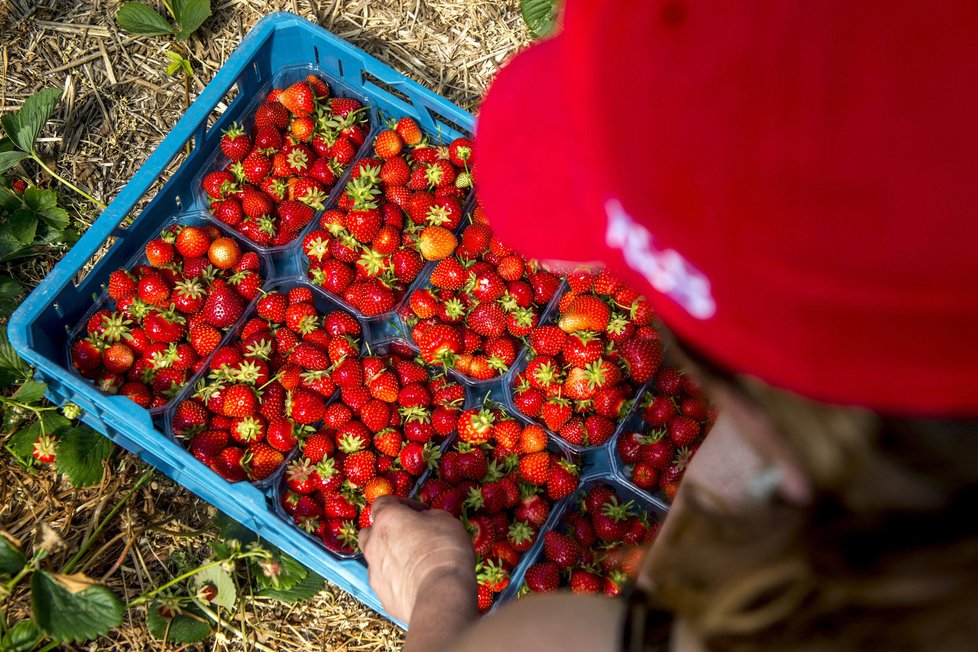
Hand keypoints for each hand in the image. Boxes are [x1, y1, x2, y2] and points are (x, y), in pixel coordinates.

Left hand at [359, 496, 475, 623]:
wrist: (440, 595)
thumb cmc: (444, 551)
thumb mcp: (446, 520)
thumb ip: (429, 516)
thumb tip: (425, 521)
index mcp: (387, 519)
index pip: (384, 502)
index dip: (403, 504)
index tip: (420, 512)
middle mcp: (374, 543)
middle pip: (370, 531)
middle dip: (386, 531)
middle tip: (410, 536)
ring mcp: (375, 571)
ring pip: (375, 559)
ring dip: (390, 557)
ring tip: (413, 562)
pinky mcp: (382, 595)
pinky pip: (385, 582)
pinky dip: (396, 579)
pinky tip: (415, 582)